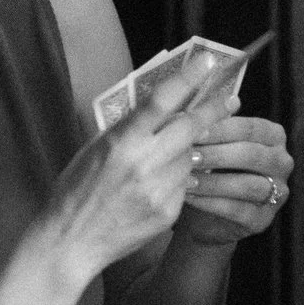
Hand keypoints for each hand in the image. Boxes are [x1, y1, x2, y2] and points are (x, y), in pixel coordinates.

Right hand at [45, 66, 212, 276]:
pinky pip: (184, 185)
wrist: (71, 241)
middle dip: (214, 110)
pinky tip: (156, 186)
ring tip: (165, 157)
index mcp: (121, 141)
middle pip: (191, 126)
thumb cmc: (76, 190)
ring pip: (189, 157)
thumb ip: (128, 129)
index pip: (161, 101)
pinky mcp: (168, 211)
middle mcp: (144, 163)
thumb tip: (160, 108)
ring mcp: (159, 189)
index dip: (188, 78)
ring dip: (186, 151)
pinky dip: (177, 179)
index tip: (207, 63)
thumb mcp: (94, 150)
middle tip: (232, 100)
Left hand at [176, 109, 292, 246]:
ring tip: (186, 179)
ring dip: (213, 182)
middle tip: (188, 156)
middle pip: (252, 155)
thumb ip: (206, 124)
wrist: (204, 214)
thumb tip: (196, 110)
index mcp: (273, 136)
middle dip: (217, 155)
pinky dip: (211, 203)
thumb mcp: (208, 143)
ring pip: (249, 185)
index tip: (193, 132)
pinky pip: (239, 210)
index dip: (221, 129)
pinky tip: (189, 197)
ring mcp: (278, 193)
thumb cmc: (207, 168)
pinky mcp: (263, 219)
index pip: (250, 128)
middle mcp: (282, 162)